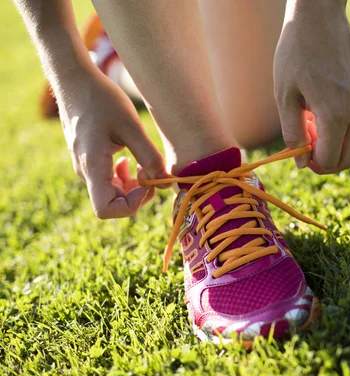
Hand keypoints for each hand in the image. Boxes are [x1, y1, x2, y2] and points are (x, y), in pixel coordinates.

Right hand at [59, 69, 167, 218]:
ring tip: (144, 163)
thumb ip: (149, 155)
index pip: (106, 210)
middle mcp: (86, 172)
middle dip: (138, 193)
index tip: (147, 183)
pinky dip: (125, 176)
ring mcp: (86, 167)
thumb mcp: (131, 126)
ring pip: (112, 192)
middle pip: (113, 203)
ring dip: (133, 185)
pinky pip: (108, 180)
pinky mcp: (89, 160)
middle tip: (153, 171)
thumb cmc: (101, 100)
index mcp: (92, 167)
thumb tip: (165, 181)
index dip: (131, 205)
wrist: (75, 81)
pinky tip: (132, 160)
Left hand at [274, 0, 349, 173]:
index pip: (331, 160)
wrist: (319, 15)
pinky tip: (322, 92)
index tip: (301, 158)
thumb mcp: (285, 96)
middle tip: (310, 151)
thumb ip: (293, 133)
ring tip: (310, 113)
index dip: (314, 165)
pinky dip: (340, 115)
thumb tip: (302, 164)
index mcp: (335, 114)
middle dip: (330, 161)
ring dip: (334, 136)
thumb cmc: (295, 53)